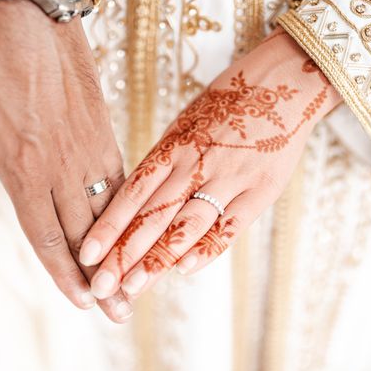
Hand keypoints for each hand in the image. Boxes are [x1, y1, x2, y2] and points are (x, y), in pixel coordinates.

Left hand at [0, 0, 132, 321]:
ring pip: (108, 209)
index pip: (47, 235)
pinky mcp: (102, 127)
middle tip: (117, 311)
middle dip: (102, 277)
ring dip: (121, 247)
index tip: (80, 302)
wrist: (25, 16)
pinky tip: (133, 223)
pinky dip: (127, 205)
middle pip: (85, 233)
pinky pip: (120, 176)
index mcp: (21, 167)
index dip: (64, 273)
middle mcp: (60, 165)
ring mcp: (86, 146)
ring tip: (133, 277)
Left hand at [79, 29, 341, 308]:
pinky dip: (207, 249)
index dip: (108, 226)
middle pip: (153, 215)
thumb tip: (138, 202)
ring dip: (157, 259)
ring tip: (132, 288)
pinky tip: (183, 270)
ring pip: (186, 224)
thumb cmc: (228, 103)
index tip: (86, 254)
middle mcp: (196, 163)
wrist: (284, 82)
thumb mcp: (187, 123)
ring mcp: (229, 177)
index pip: (133, 194)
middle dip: (124, 254)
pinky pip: (229, 226)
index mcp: (174, 146)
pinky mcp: (260, 190)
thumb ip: (165, 162)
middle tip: (99, 286)